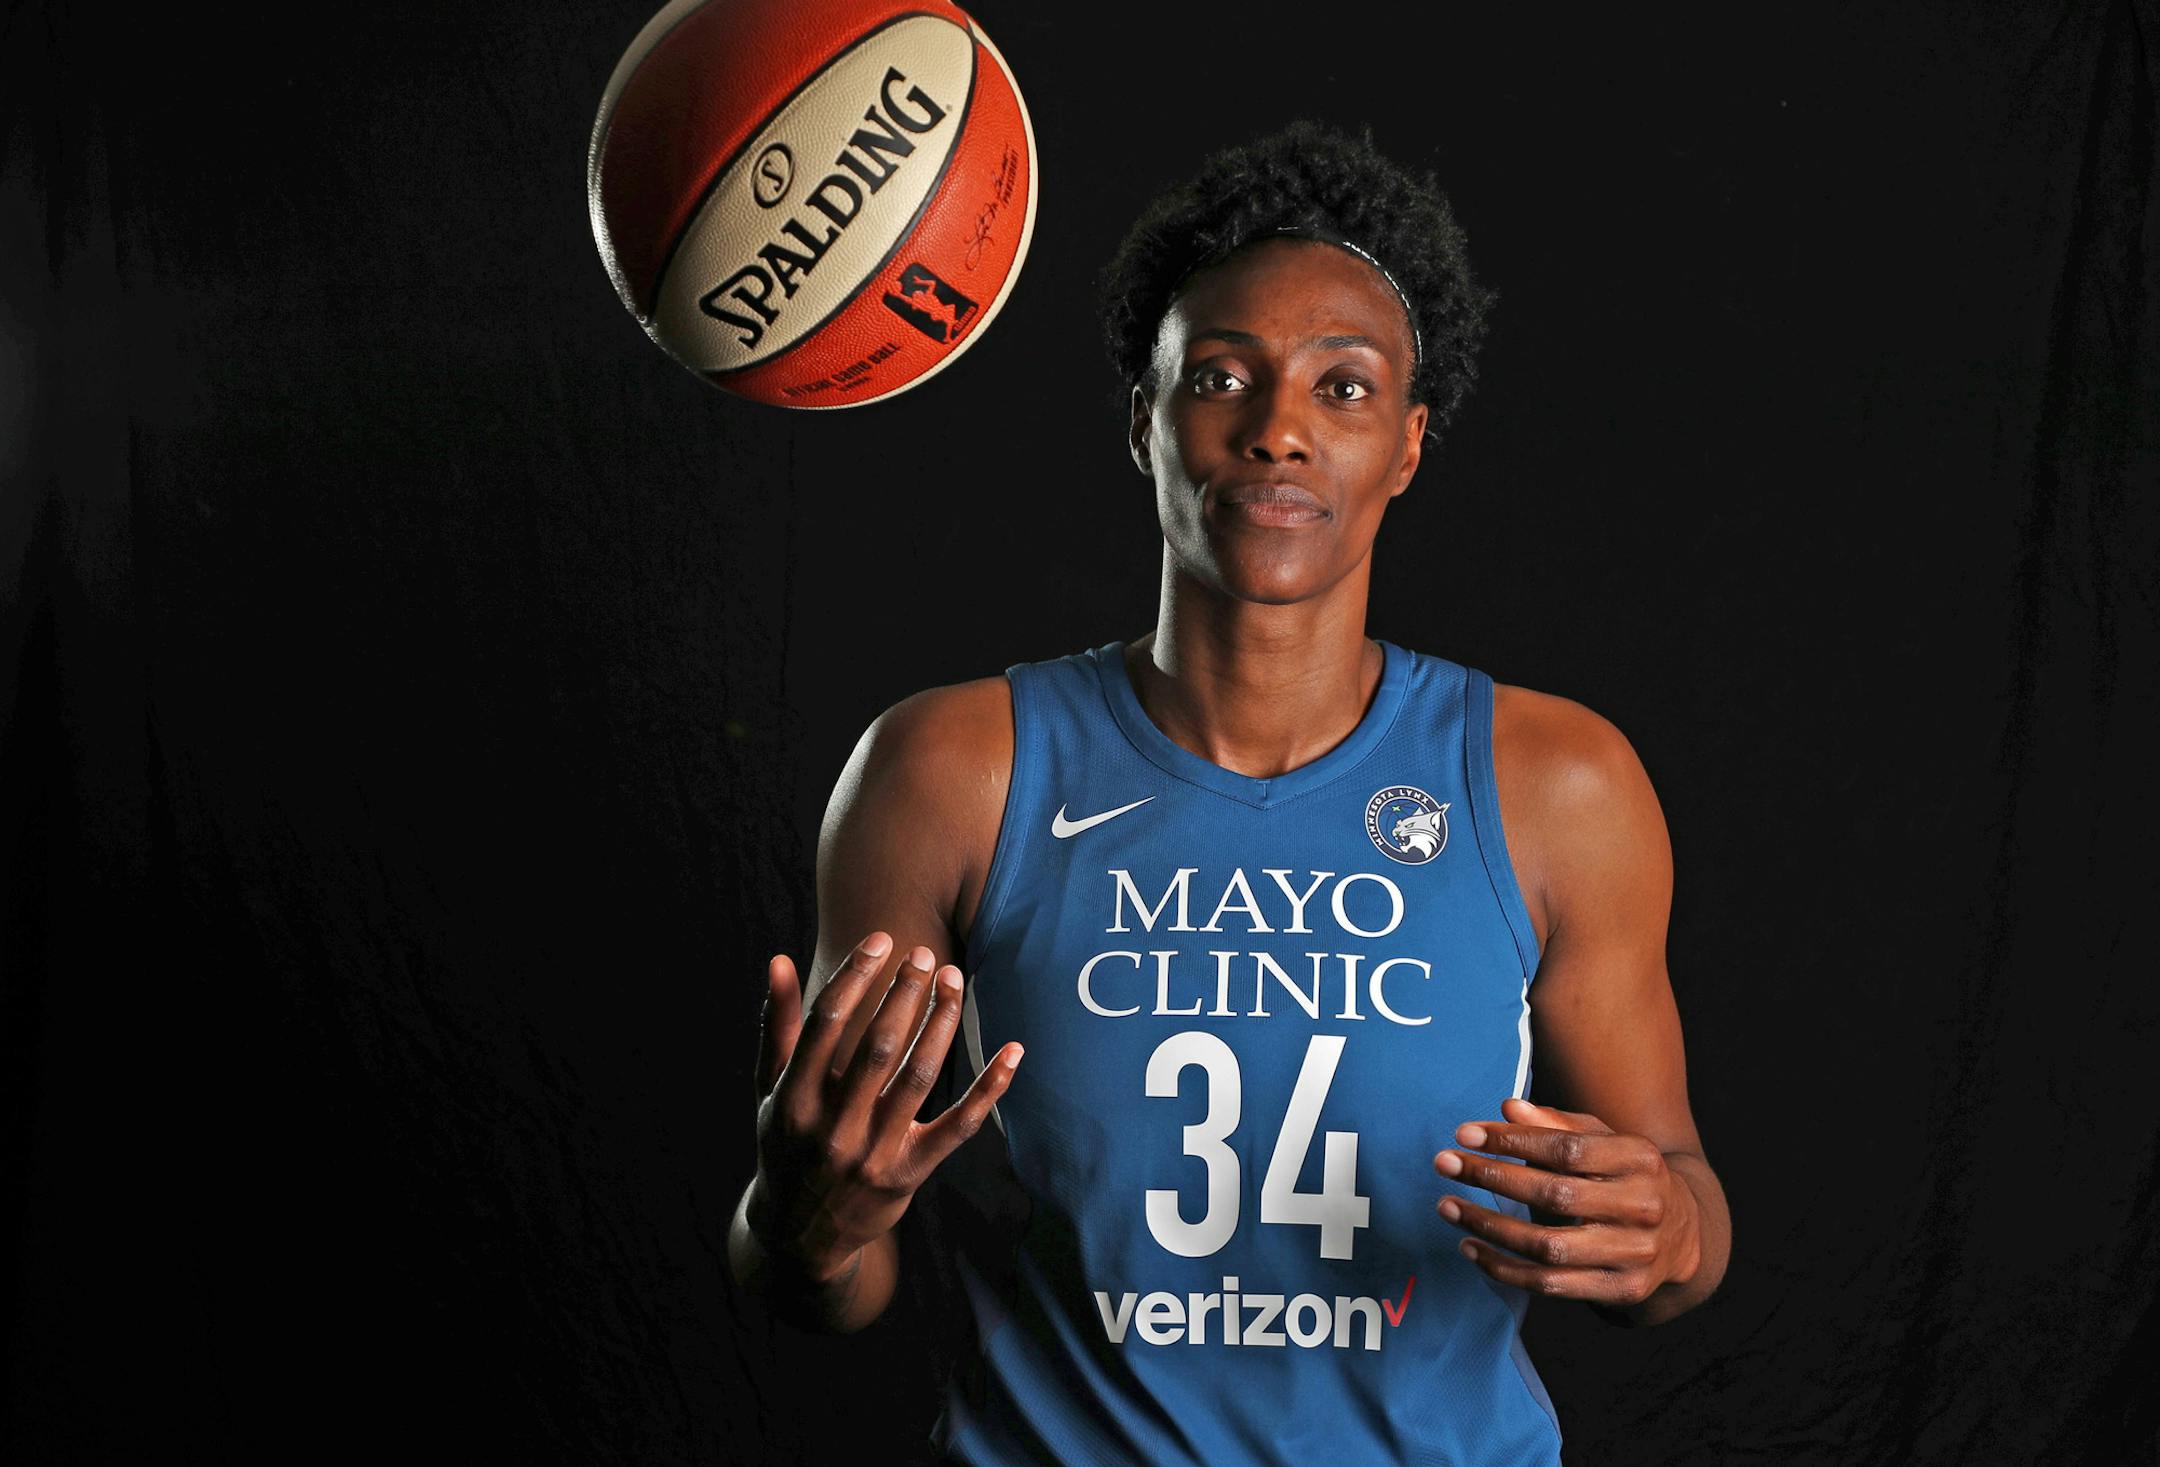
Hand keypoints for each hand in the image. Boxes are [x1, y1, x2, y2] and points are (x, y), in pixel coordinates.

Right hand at [748, 931, 1022, 1283]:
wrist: (801, 1234)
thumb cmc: (787, 1143)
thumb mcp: (769, 1090)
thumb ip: (777, 1026)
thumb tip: (777, 960)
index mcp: (793, 1100)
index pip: (825, 1024)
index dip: (855, 976)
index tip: (881, 940)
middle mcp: (832, 1128)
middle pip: (877, 1047)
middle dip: (904, 994)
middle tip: (925, 956)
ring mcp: (874, 1153)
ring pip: (919, 1077)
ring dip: (941, 1023)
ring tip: (953, 981)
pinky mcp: (910, 1173)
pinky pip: (959, 1126)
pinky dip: (991, 1088)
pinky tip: (1014, 1051)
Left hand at [1434, 1097, 1699, 1307]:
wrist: (1684, 1236)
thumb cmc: (1626, 1176)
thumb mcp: (1603, 1141)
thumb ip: (1556, 1125)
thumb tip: (1508, 1108)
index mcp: (1640, 1159)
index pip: (1567, 1149)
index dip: (1512, 1141)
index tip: (1464, 1134)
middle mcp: (1643, 1207)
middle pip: (1554, 1195)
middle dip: (1491, 1178)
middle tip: (1444, 1164)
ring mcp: (1635, 1254)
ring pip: (1548, 1247)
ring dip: (1489, 1228)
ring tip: (1448, 1207)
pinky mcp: (1621, 1290)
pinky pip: (1550, 1285)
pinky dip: (1504, 1269)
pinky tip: (1471, 1248)